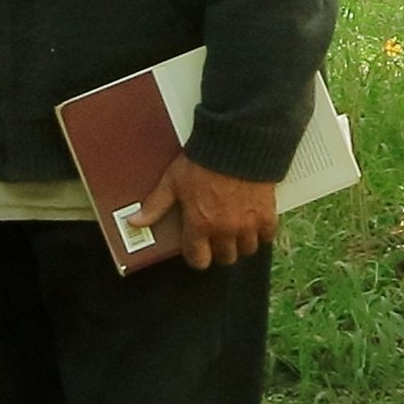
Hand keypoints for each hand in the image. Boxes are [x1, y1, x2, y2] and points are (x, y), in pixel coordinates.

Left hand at [127, 157, 283, 272]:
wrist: (237, 142)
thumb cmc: (203, 160)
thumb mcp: (173, 181)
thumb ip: (156, 205)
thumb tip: (135, 222)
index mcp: (200, 225)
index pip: (199, 260)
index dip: (198, 257)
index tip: (198, 250)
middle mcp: (225, 230)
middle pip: (225, 258)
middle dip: (220, 251)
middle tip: (216, 238)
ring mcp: (248, 224)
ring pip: (247, 250)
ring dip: (241, 243)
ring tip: (237, 230)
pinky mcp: (267, 213)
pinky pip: (268, 235)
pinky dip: (262, 232)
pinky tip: (255, 221)